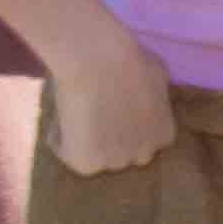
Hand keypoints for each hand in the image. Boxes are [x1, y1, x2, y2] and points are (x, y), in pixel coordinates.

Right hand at [45, 17, 175, 176]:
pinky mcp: (86, 165)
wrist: (99, 61)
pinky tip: (60, 117)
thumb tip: (144, 85)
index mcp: (164, 136)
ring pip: (94, 155)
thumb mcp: (156, 72)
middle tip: (89, 113)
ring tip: (72, 112)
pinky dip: (58, 138)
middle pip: (122, 152)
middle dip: (109, 137)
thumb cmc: (128, 58)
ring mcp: (115, 162)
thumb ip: (154, 89)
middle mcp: (144, 154)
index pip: (143, 139)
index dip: (125, 124)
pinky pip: (65, 153)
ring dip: (83, 139)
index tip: (110, 109)